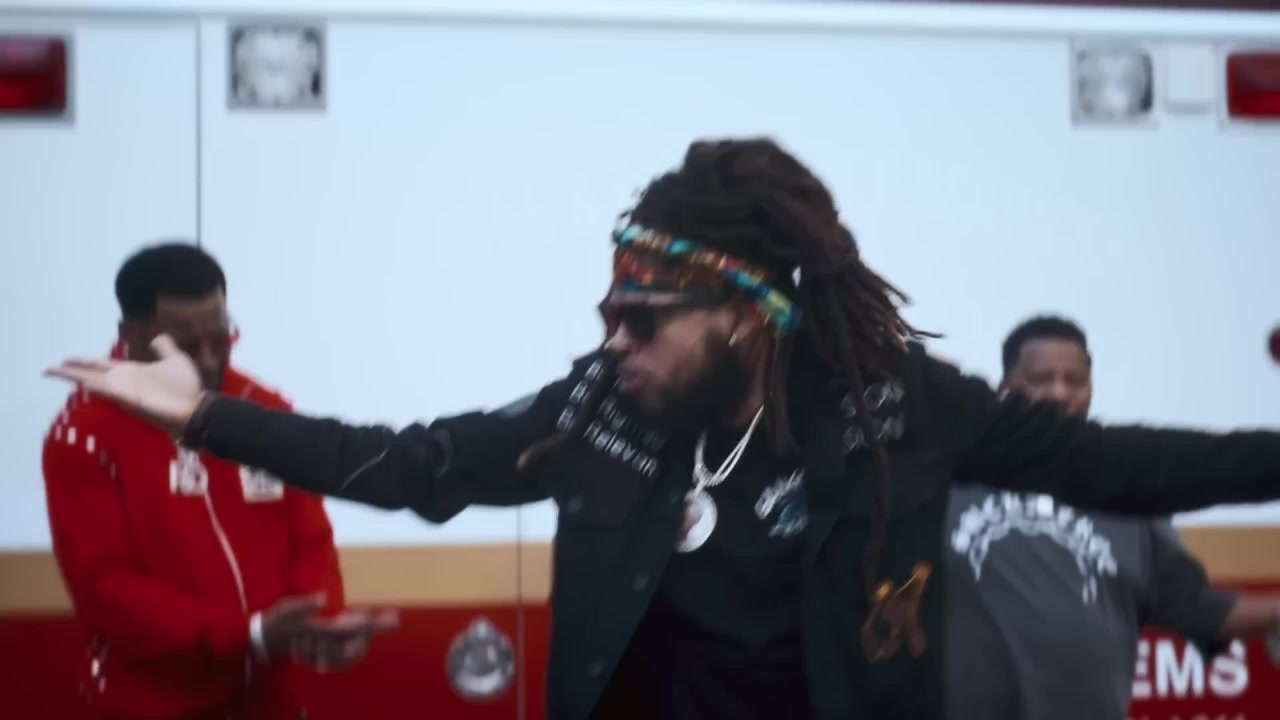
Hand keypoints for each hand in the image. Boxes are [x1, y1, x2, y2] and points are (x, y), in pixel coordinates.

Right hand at [44, 335, 202, 434]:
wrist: (195, 408)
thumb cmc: (185, 387)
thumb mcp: (175, 360)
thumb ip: (164, 348)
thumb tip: (156, 337)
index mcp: (131, 372)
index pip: (101, 365)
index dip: (84, 362)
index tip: (66, 359)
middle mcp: (123, 383)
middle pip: (90, 374)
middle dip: (70, 371)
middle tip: (48, 369)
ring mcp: (124, 392)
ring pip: (93, 382)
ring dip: (75, 377)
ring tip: (55, 371)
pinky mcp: (130, 401)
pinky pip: (109, 392)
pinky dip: (96, 387)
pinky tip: (82, 383)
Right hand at [262, 594, 399, 671]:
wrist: (266, 640)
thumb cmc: (277, 621)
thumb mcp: (286, 608)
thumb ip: (304, 604)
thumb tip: (323, 599)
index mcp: (321, 632)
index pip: (354, 629)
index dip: (374, 623)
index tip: (394, 618)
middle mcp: (326, 646)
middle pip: (359, 642)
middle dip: (376, 630)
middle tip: (389, 617)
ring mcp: (325, 653)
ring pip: (355, 653)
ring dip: (365, 638)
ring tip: (365, 620)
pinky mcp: (323, 656)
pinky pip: (345, 659)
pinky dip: (355, 649)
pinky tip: (356, 635)